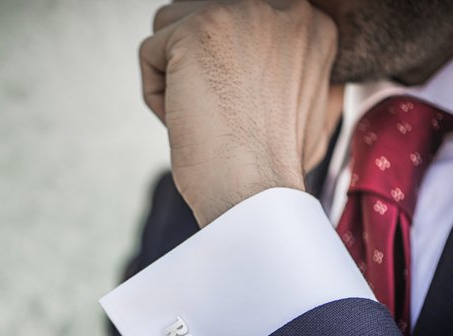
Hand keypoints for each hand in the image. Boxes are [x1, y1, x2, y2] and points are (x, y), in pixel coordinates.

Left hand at [140, 0, 339, 225]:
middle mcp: (281, 6)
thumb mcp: (306, 105)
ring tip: (203, 118)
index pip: (238, 22)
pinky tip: (185, 122)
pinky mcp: (199, 29)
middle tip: (218, 114)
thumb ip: (288, 69)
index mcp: (309, 24)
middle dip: (196, 65)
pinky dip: (156, 95)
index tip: (232, 105)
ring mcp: (241, 12)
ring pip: (172, 28)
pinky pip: (150, 53)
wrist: (258, 193)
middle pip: (204, 17)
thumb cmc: (274, 166)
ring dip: (174, 77)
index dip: (223, 67)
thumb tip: (261, 62)